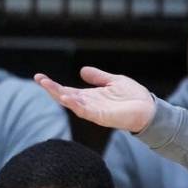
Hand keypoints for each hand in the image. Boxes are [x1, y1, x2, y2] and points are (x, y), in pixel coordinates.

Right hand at [34, 67, 155, 133]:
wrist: (148, 108)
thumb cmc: (133, 96)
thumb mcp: (113, 81)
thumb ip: (98, 77)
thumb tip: (81, 70)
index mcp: (90, 96)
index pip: (67, 90)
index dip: (53, 85)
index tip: (39, 77)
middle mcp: (89, 104)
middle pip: (65, 97)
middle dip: (51, 89)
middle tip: (39, 79)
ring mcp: (94, 111)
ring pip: (72, 104)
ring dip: (60, 95)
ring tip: (48, 85)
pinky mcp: (102, 116)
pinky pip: (86, 111)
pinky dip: (76, 105)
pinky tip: (68, 97)